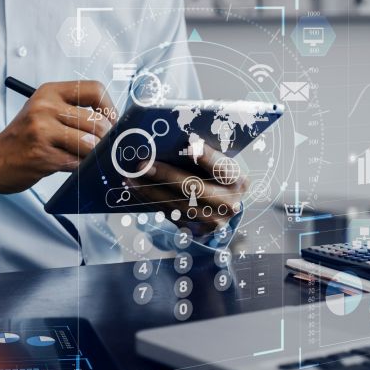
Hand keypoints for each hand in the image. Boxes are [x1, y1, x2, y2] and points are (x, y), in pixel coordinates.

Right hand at [0, 81, 114, 210]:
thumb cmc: (24, 137)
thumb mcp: (45, 112)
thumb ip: (74, 112)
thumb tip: (113, 123)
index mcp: (49, 92)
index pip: (94, 89)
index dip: (110, 108)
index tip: (111, 123)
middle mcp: (45, 107)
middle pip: (96, 121)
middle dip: (105, 139)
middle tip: (102, 147)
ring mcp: (42, 131)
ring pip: (89, 143)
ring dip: (94, 155)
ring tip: (86, 157)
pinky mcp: (42, 155)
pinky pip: (77, 162)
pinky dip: (80, 167)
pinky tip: (71, 165)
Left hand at [129, 143, 247, 236]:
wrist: (224, 207)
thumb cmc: (218, 176)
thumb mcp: (222, 164)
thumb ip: (206, 155)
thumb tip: (176, 139)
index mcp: (238, 181)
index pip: (222, 167)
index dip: (206, 157)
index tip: (189, 145)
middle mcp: (229, 203)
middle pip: (194, 188)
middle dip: (166, 176)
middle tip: (143, 166)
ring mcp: (213, 220)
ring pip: (177, 204)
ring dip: (150, 191)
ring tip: (132, 178)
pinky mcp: (197, 230)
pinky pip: (169, 213)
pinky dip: (151, 200)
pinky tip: (137, 189)